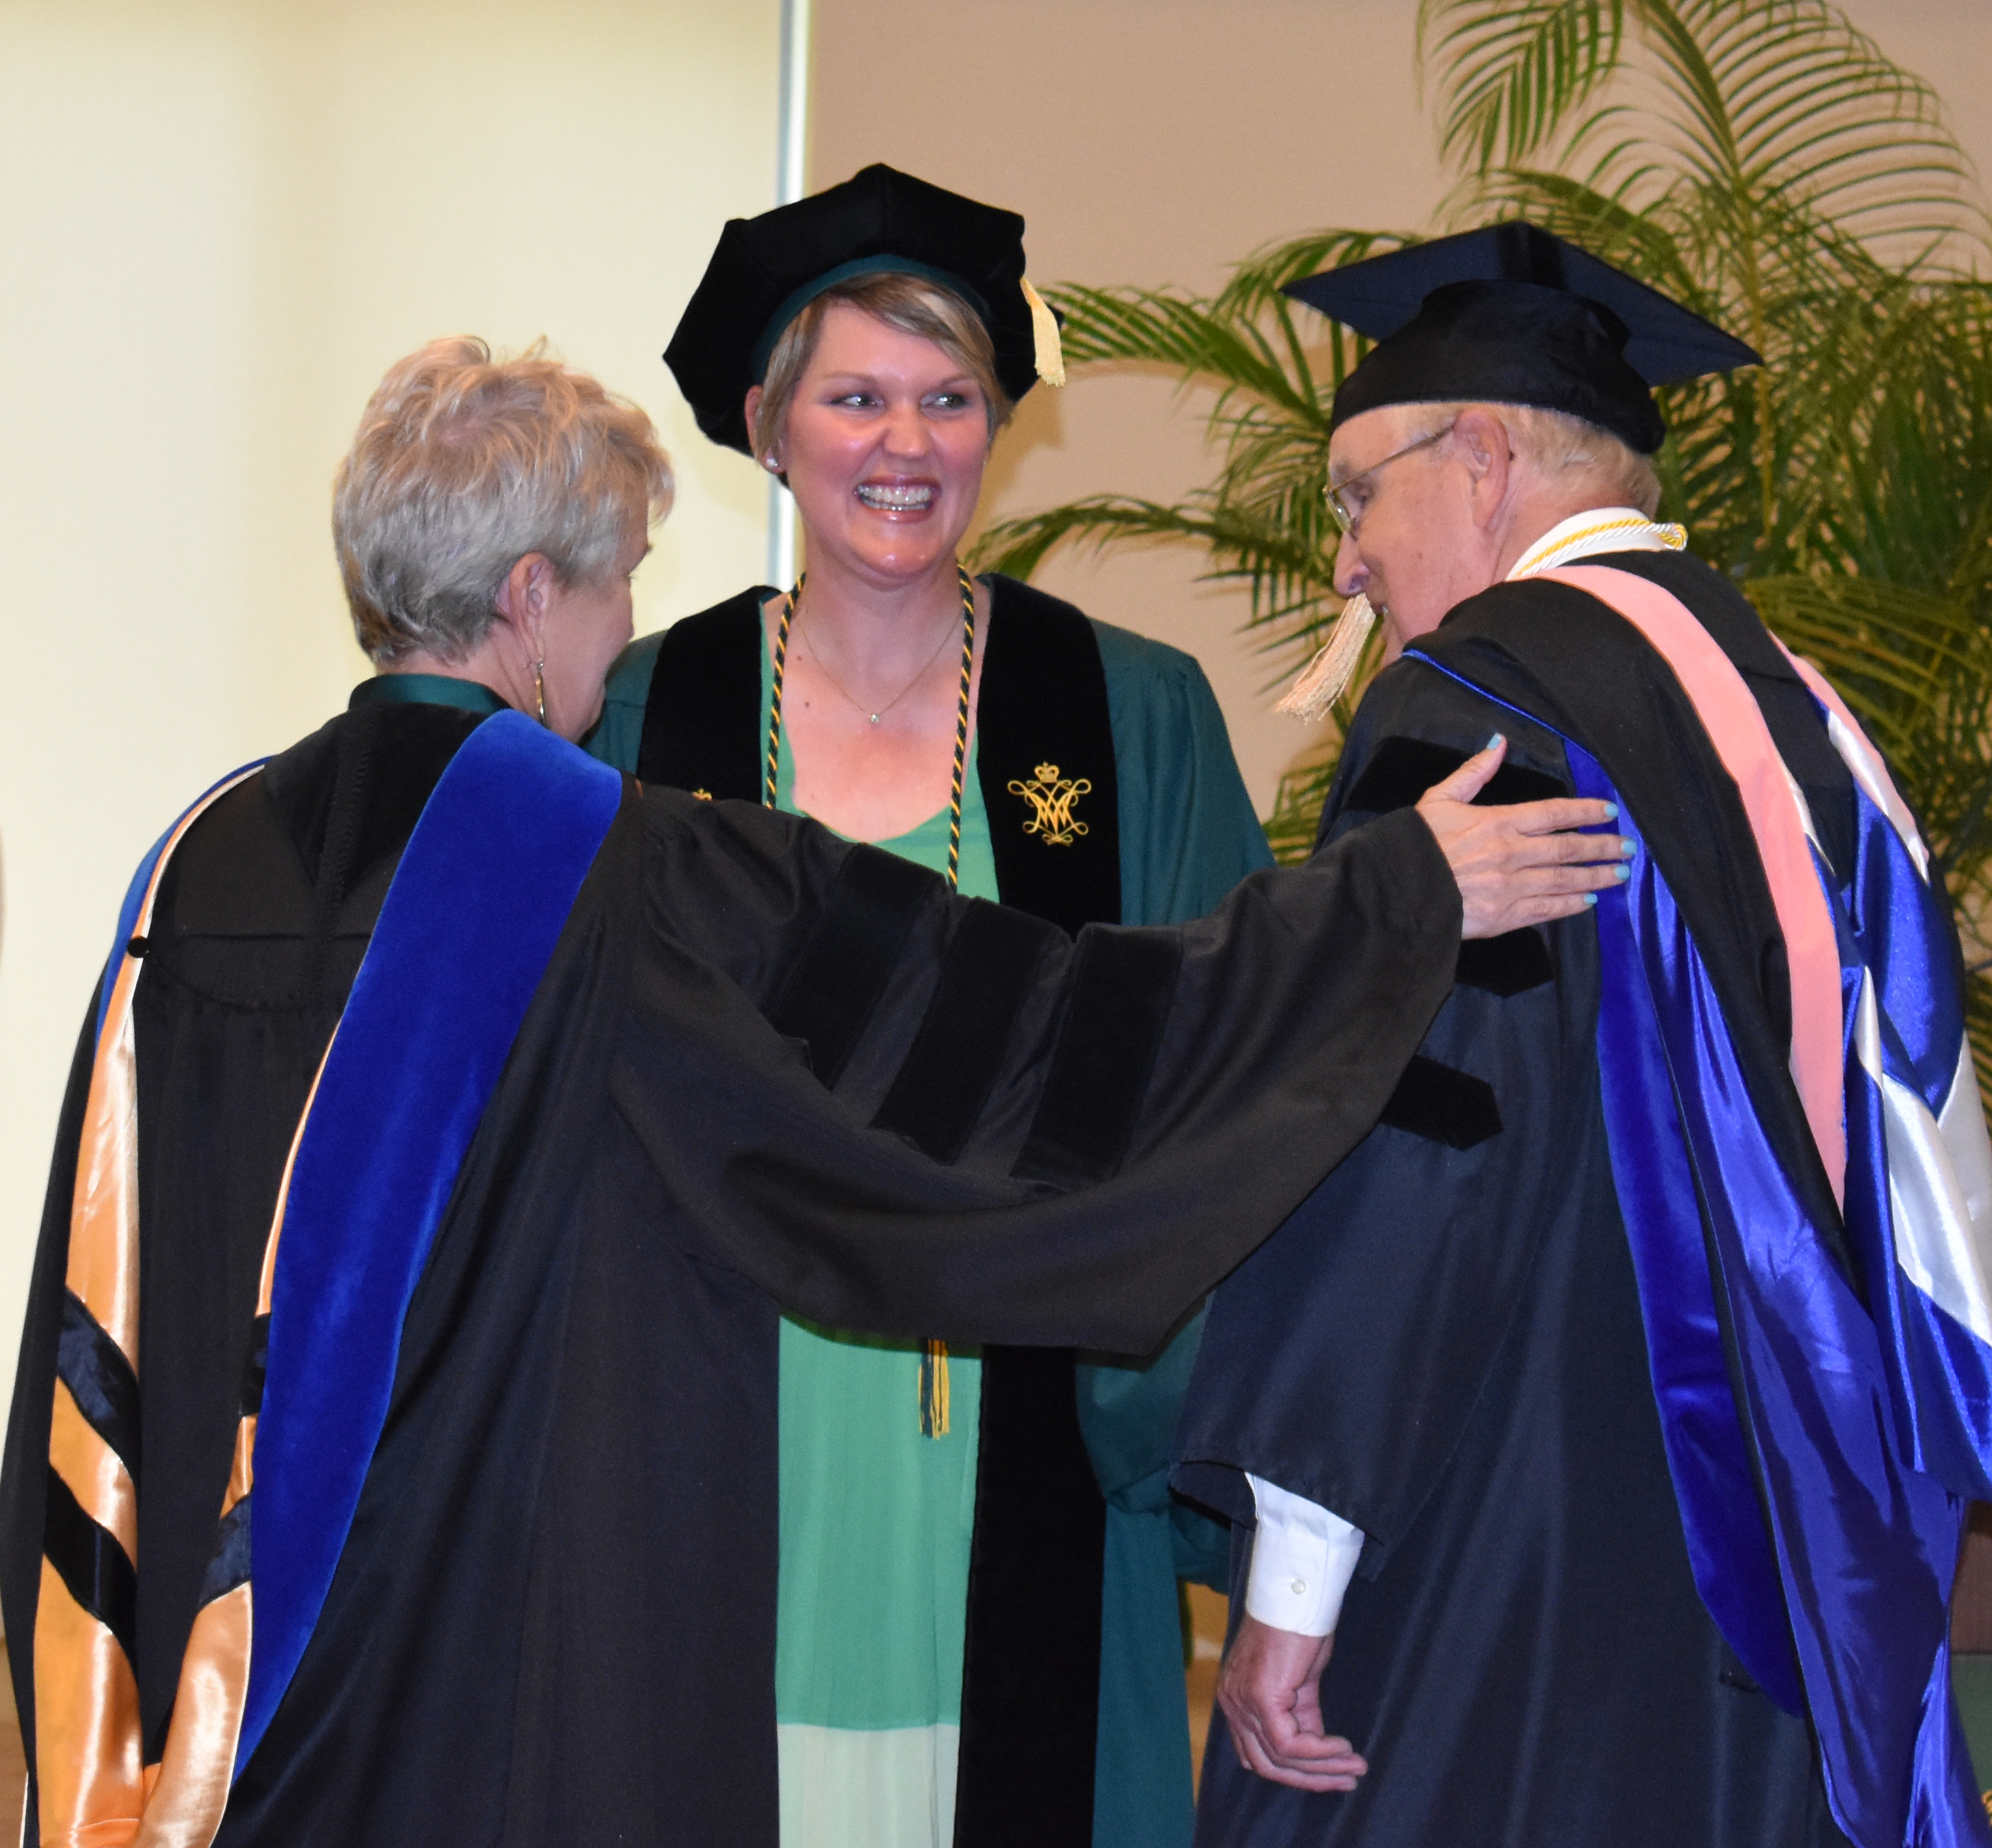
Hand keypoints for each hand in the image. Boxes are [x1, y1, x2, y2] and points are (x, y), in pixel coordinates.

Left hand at [1217, 1614, 1366, 1792]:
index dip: (1294, 1773)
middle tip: (1347, 1781)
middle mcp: (1232, 1703)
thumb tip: (1317, 1748)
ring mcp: (1242, 1702)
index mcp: (1235, 1698)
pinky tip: (1344, 1749)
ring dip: (1323, 1769)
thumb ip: (1300, 1714)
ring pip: (1280, 1759)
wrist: (1297, 1594)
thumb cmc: (1298, 1628)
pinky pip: (1289, 1745)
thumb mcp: (1298, 1680)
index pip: (1258, 1754)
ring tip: (1355, 1769)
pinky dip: (1320, 1753)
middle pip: (1266, 1765)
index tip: (1330, 1776)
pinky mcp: (1261, 1698)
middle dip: (1310, 1779)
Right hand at [1416, 735, 1629, 937]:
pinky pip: (1547, 910)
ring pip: (1565, 880)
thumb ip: (1473, 772)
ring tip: (1619, 874)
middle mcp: (1511, 854)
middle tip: (1628, 847)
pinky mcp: (1504, 917)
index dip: (1586, 811)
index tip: (1610, 812)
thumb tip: (1499, 742)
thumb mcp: (1438, 799)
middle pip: (1568, 848)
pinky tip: (1587, 901)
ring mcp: (1511, 888)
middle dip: (1602, 847)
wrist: (1395, 892)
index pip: (1554, 813)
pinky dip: (1570, 905)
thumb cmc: (1414, 845)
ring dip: (1596, 877)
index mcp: (1498, 822)